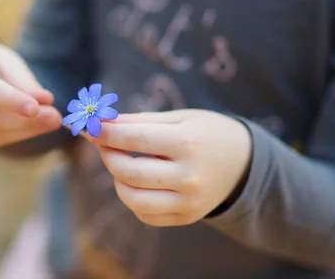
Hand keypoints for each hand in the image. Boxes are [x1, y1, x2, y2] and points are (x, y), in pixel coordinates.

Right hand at [0, 43, 62, 147]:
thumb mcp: (11, 65)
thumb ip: (26, 83)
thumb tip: (46, 100)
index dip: (11, 100)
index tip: (36, 108)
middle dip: (26, 120)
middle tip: (56, 118)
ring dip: (25, 131)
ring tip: (52, 121)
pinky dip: (16, 136)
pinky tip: (34, 128)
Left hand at [87, 109, 251, 226]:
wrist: (243, 163)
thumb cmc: (207, 133)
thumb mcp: (180, 117)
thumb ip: (139, 121)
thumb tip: (101, 122)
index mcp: (189, 143)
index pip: (135, 138)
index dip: (106, 133)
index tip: (91, 126)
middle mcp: (190, 177)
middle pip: (130, 172)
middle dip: (107, 155)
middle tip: (103, 143)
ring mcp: (189, 202)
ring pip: (133, 199)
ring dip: (116, 179)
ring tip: (122, 163)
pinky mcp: (187, 218)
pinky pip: (146, 214)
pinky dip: (132, 198)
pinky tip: (138, 182)